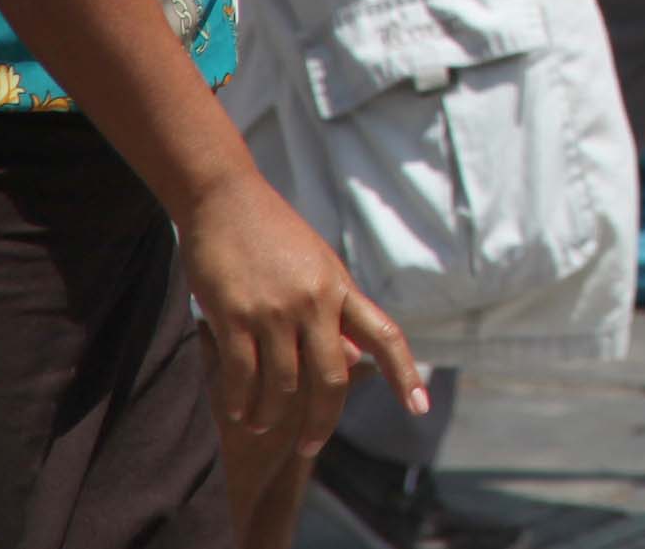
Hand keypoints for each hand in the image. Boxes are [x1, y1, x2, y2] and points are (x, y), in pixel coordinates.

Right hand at [178, 172, 423, 456]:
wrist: (225, 197)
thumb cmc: (273, 234)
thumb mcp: (317, 267)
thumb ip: (336, 313)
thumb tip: (357, 360)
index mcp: (341, 287)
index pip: (385, 335)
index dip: (404, 373)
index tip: (420, 408)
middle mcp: (315, 301)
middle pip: (332, 378)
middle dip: (323, 421)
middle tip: (310, 447)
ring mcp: (275, 309)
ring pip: (284, 384)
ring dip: (272, 413)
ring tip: (260, 421)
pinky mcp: (235, 314)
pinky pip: (243, 375)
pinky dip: (241, 400)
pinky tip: (239, 409)